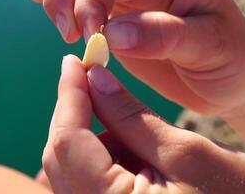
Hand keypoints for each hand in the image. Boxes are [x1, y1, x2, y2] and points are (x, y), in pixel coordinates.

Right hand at [32, 0, 244, 141]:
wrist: (224, 80)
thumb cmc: (228, 60)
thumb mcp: (208, 45)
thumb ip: (163, 36)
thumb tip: (112, 33)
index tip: (89, 32)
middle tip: (67, 32)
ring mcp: (128, 2)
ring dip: (59, 1)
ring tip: (61, 27)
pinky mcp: (116, 22)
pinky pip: (83, 7)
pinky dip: (62, 5)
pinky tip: (42, 5)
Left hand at [42, 55, 244, 192]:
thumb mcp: (184, 152)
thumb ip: (130, 115)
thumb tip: (94, 78)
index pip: (68, 142)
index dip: (68, 96)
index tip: (72, 62)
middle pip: (60, 156)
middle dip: (75, 114)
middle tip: (94, 81)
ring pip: (68, 168)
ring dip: (88, 136)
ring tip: (130, 129)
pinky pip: (82, 182)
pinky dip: (97, 157)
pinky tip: (129, 151)